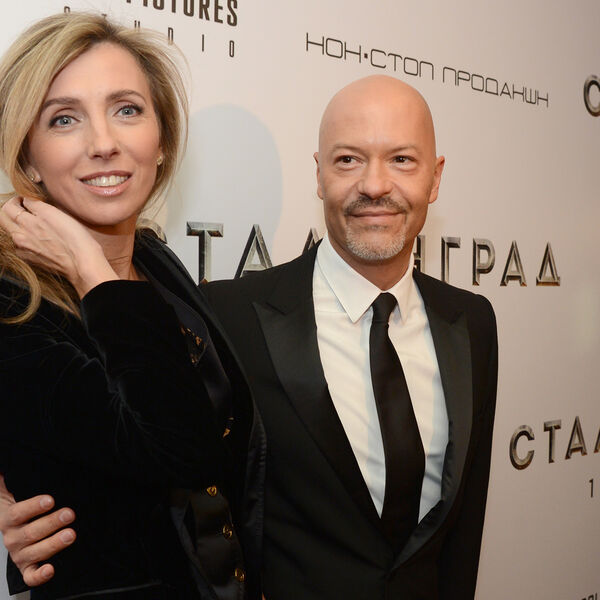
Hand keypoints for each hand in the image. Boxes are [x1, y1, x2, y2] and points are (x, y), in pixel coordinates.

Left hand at [0, 197, 117, 296]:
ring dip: (18, 225)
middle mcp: (20, 236)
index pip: (10, 205)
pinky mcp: (30, 260)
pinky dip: (25, 240)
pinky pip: (20, 246)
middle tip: (23, 208)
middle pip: (3, 218)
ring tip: (35, 225)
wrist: (81, 263)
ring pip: (12, 232)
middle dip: (11, 210)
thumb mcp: (55, 213)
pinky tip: (40, 240)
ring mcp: (23, 249)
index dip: (19, 200)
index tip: (25, 200)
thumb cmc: (74, 239)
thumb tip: (26, 201)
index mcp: (25, 222)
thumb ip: (36, 205)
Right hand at [0, 475, 75, 585]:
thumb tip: (10, 464)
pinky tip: (51, 569)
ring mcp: (20, 554)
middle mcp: (13, 538)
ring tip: (70, 534)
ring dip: (53, 544)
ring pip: (35, 552)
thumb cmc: (20, 508)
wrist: (13, 530)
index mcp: (8, 518)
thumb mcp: (12, 490)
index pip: (18, 512)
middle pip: (30, 533)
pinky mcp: (27, 568)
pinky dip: (40, 575)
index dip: (33, 506)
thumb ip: (9, 478)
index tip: (50, 499)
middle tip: (70, 514)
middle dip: (51, 523)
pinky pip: (31, 576)